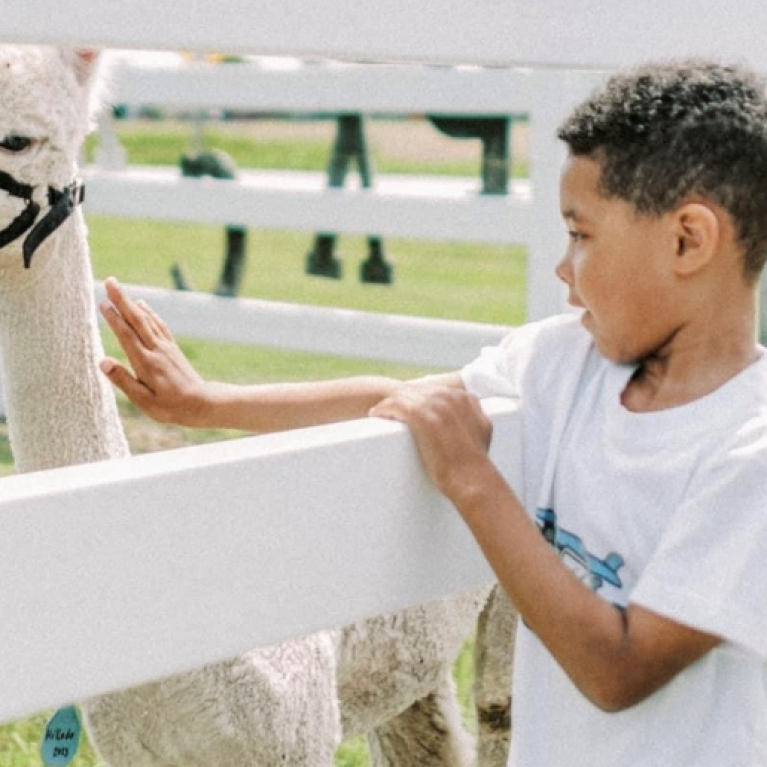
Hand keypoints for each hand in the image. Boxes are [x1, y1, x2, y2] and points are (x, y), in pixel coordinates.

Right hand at [99, 277, 209, 425]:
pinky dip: (150, 313)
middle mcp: (156, 350)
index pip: (126, 335)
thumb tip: (102, 361)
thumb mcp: (143, 400)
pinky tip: (143, 306)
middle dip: (122, 300)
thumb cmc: (170, 407)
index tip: (102, 302)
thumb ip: (123, 380)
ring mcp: (166, 348)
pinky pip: (159, 326)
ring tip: (120, 289)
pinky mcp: (172, 349)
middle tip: (109, 281)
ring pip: (147, 320)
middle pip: (137, 320)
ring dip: (132, 303)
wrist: (201, 403)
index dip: (114, 318)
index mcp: (146, 362)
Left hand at [370, 385, 495, 504]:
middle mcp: (450, 396)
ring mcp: (435, 404)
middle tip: (388, 411)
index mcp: (464, 398)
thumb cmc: (476, 463)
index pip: (432, 390)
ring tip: (379, 414)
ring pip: (402, 394)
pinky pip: (394, 404)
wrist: (473, 479)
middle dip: (401, 399)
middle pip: (416, 389)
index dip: (416, 398)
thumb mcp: (483, 429)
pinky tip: (376, 415)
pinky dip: (382, 409)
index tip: (405, 409)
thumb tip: (470, 412)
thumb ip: (475, 414)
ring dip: (389, 404)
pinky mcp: (421, 415)